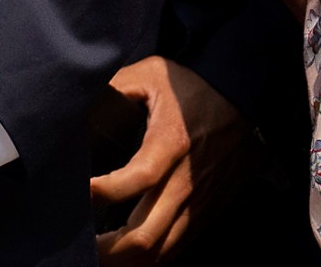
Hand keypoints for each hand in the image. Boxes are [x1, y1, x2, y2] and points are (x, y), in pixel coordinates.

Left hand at [90, 57, 247, 264]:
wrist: (244, 99)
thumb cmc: (192, 87)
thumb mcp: (151, 73)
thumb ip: (115, 87)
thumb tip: (77, 101)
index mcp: (172, 142)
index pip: (139, 177)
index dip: (104, 192)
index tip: (77, 193)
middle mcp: (187, 180)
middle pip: (145, 234)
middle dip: (105, 247)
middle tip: (77, 243)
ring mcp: (200, 202)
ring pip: (160, 251)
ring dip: (124, 259)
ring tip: (96, 254)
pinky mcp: (207, 212)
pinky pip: (176, 248)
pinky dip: (148, 258)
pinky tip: (125, 254)